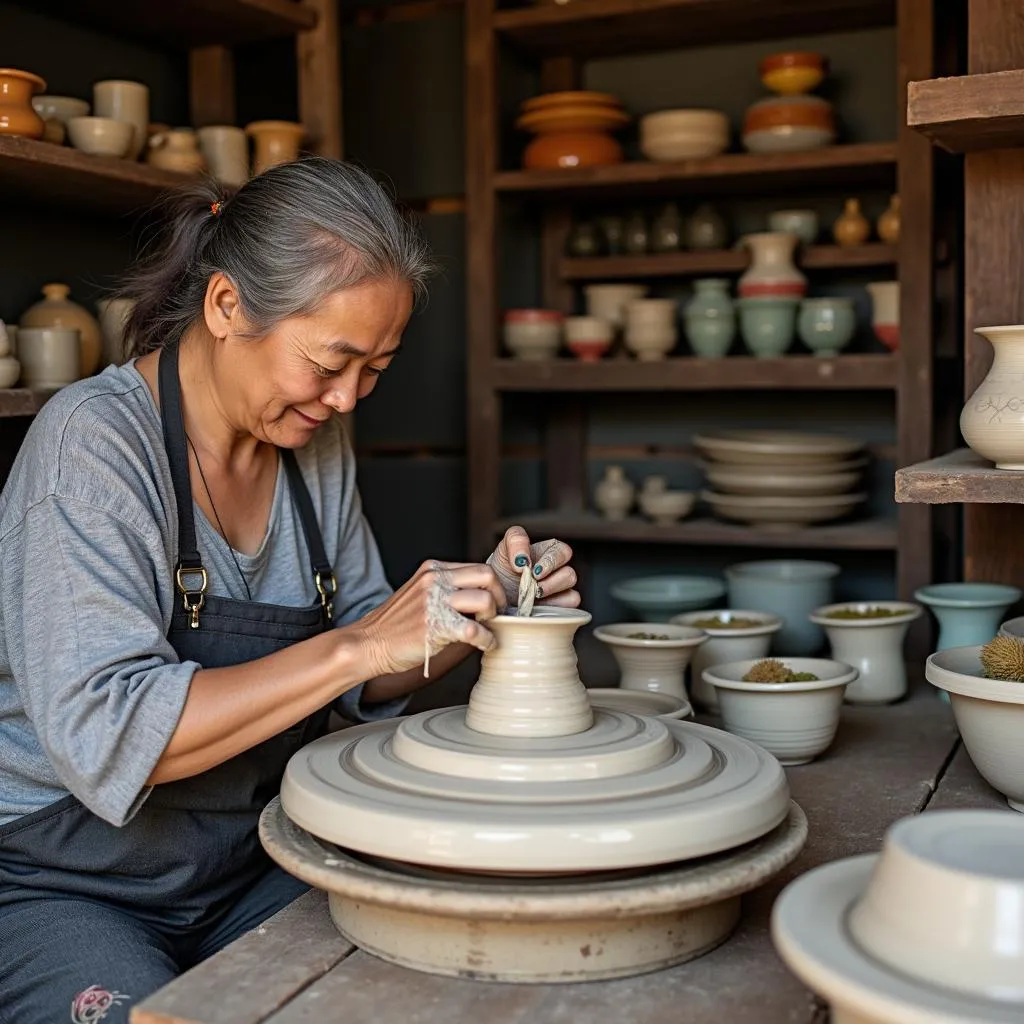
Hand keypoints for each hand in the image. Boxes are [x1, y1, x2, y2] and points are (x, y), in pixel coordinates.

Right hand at [353, 560, 507, 677]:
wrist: (368, 643)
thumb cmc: (395, 625)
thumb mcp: (420, 593)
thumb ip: (446, 588)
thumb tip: (482, 597)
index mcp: (433, 569)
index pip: (477, 567)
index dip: (493, 586)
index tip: (496, 601)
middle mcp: (434, 580)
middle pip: (487, 576)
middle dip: (499, 596)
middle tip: (497, 613)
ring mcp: (434, 602)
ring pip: (485, 600)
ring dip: (493, 617)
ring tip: (487, 628)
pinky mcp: (435, 626)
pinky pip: (475, 629)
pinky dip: (487, 639)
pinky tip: (484, 645)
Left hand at [486, 526, 580, 608]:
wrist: (496, 594)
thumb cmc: (503, 571)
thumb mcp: (503, 549)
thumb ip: (516, 541)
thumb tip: (524, 560)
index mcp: (549, 552)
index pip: (562, 552)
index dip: (550, 561)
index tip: (533, 570)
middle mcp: (558, 570)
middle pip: (570, 573)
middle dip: (551, 580)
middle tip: (534, 584)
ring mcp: (561, 588)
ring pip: (570, 588)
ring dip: (551, 590)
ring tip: (533, 594)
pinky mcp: (562, 604)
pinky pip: (571, 601)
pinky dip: (556, 604)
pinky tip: (539, 604)